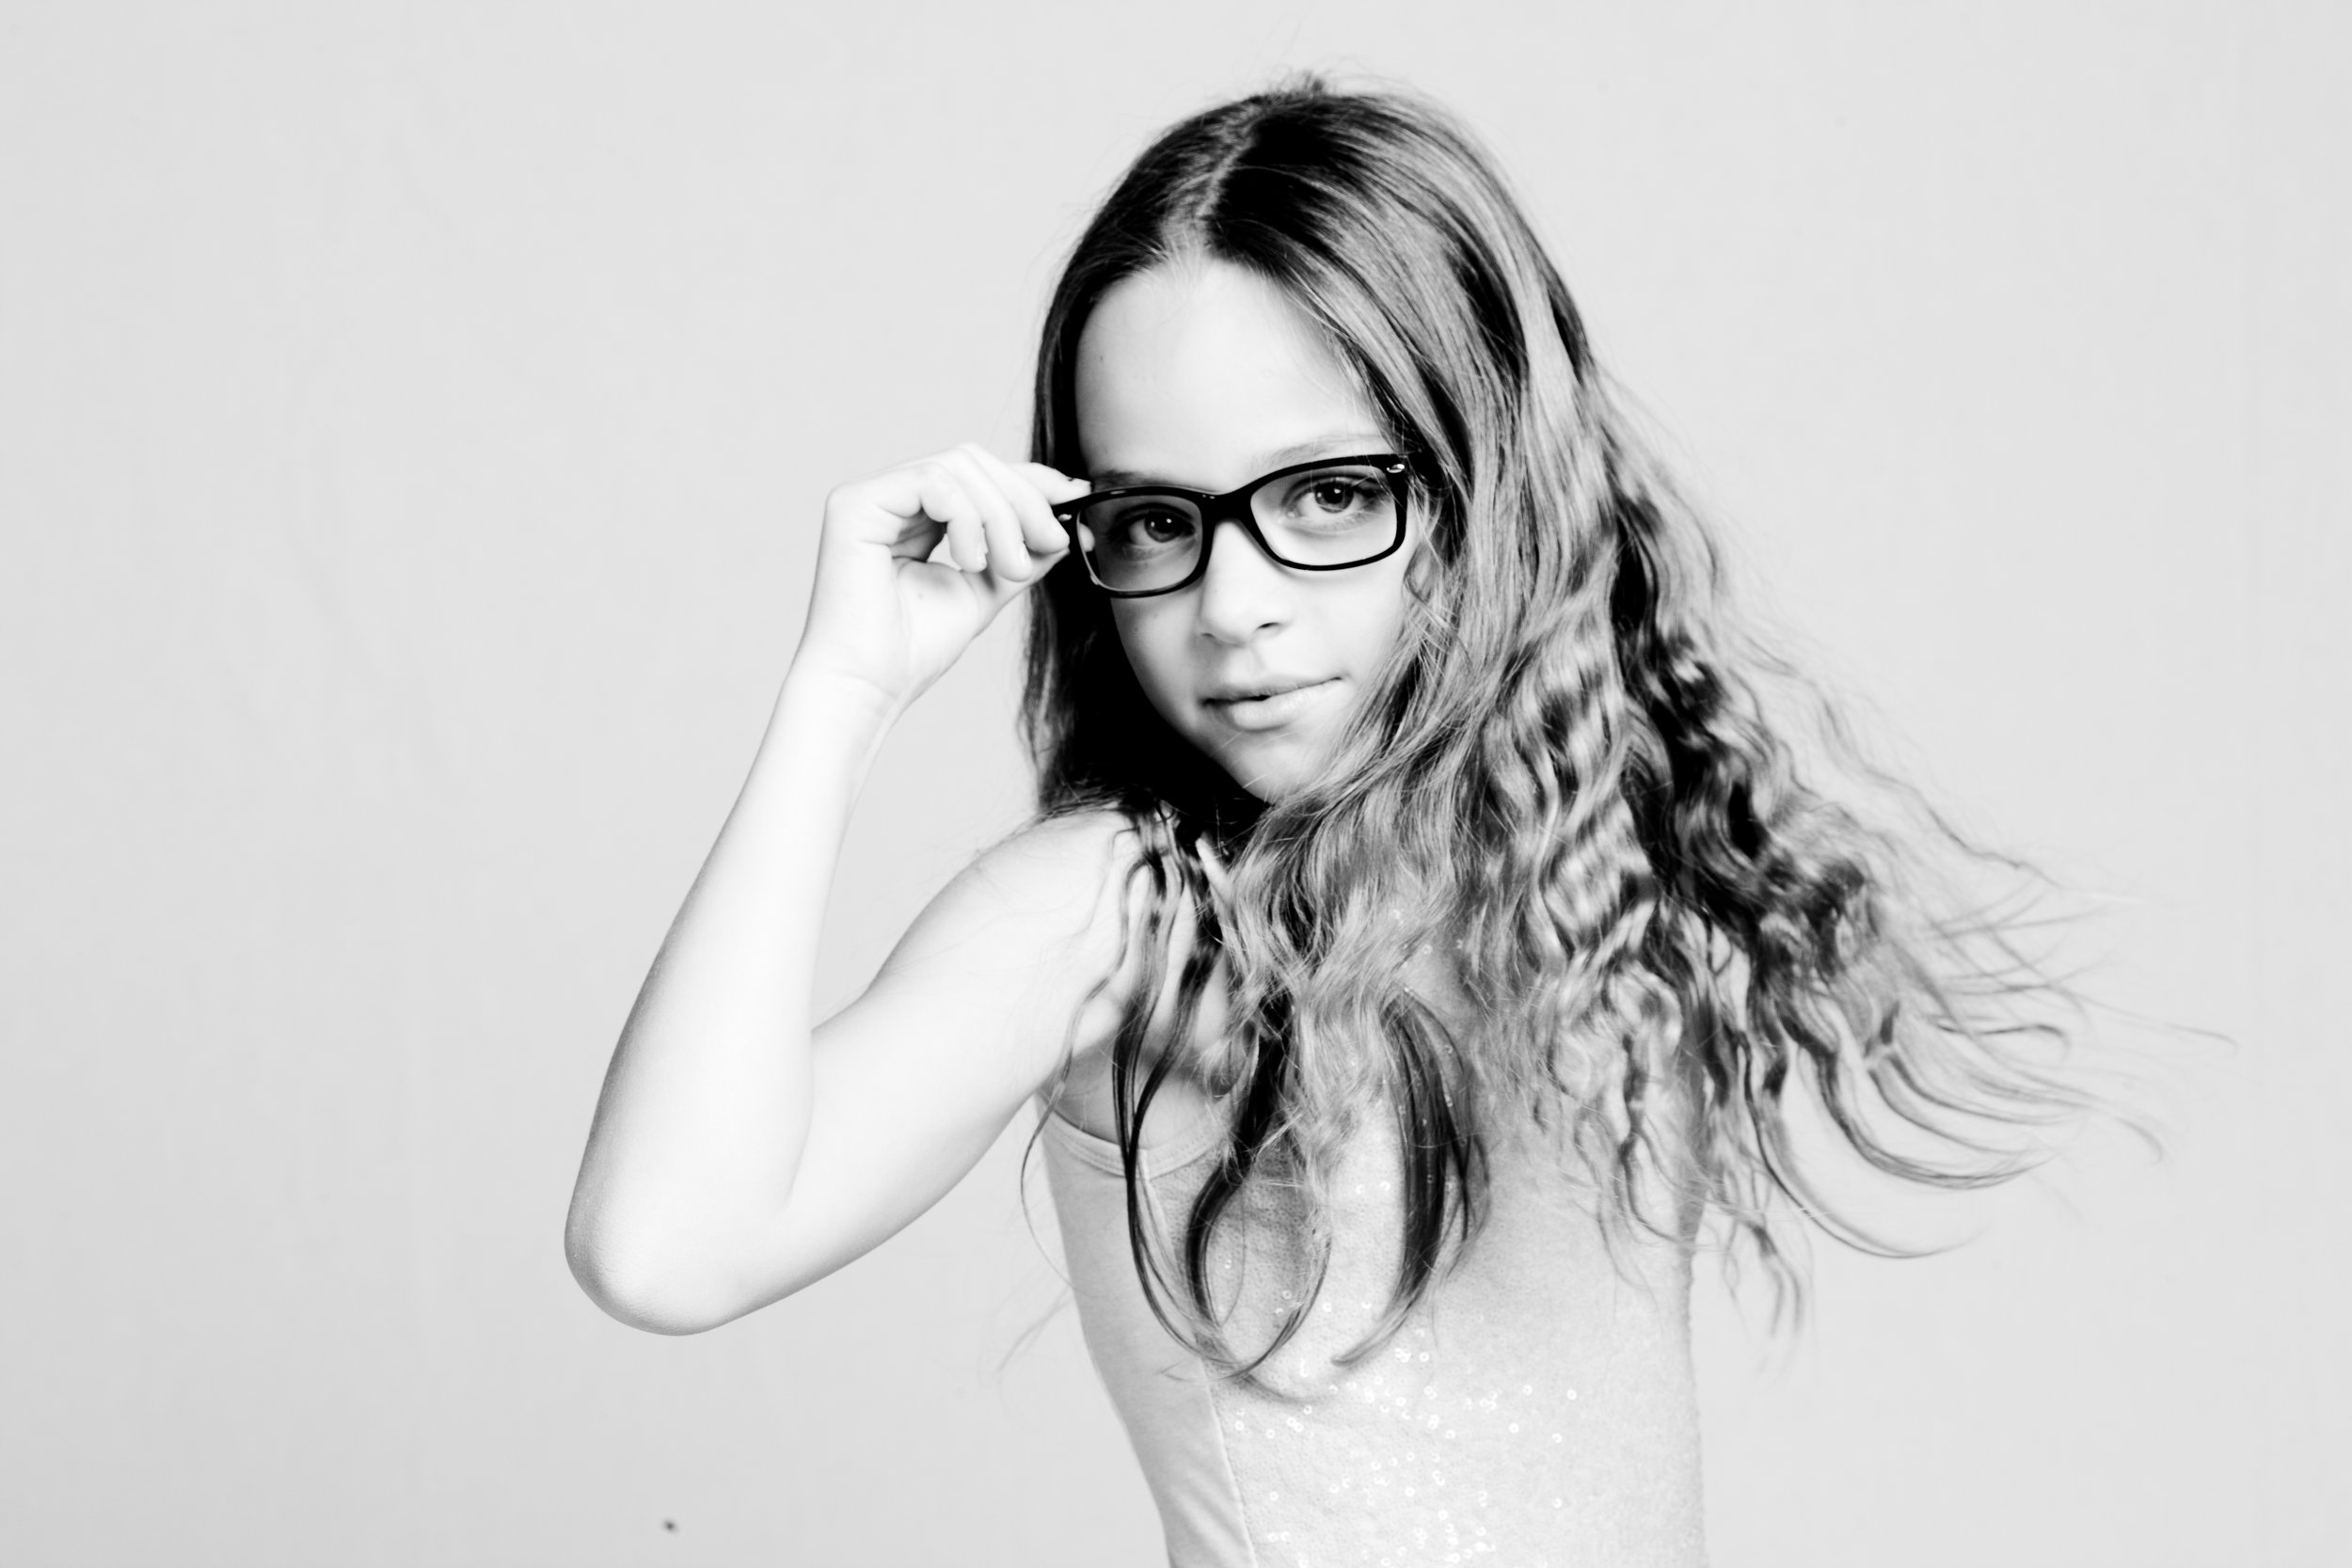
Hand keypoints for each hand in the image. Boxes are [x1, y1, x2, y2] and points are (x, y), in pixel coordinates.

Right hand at [791, 443, 1086, 716]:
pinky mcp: (854, 504)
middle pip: (971, 460)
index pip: (978, 474)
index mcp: (915, 516)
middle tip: (1048, 543)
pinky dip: (966, 518)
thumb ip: (1020, 555)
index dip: (1030, 479)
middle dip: (1022, 497)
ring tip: (1007, 569)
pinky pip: (931, 481)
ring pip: (956, 466)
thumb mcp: (985, 590)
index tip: (1076, 496)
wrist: (869, 687)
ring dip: (1000, 515)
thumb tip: (1065, 526)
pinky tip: (968, 561)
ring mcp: (869, 498)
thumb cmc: (913, 651)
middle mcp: (890, 499)